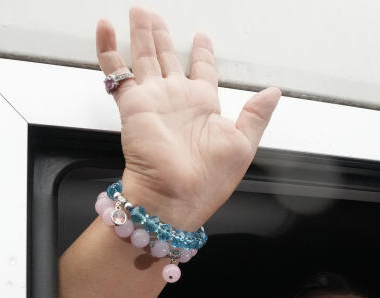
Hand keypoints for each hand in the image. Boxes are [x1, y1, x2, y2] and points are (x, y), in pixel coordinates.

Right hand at [96, 8, 280, 229]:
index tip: (201, 37)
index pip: (202, 71)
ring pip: (144, 57)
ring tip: (137, 12)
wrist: (175, 198)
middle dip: (161, 36)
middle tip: (154, 15)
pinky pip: (116, 72)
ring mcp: (153, 100)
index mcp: (204, 107)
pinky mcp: (132, 105)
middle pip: (167, 57)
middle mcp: (177, 100)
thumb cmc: (208, 180)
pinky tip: (105, 27)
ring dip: (140, 34)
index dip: (202, 53)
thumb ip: (256, 115)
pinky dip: (108, 49)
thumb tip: (274, 93)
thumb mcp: (244, 144)